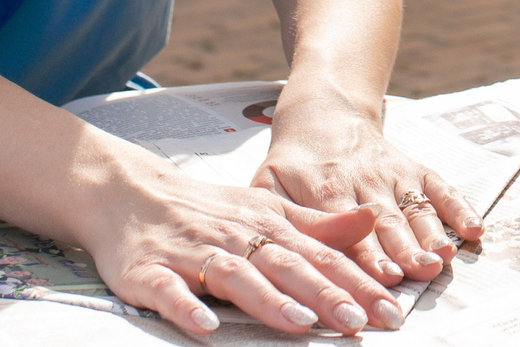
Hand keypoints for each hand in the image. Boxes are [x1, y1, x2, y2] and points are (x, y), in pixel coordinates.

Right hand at [79, 160, 400, 337]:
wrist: (128, 191)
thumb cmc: (207, 209)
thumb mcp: (267, 209)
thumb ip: (317, 224)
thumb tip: (371, 223)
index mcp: (268, 225)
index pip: (321, 256)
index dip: (357, 282)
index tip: (391, 308)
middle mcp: (237, 238)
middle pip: (287, 266)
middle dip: (325, 295)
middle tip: (359, 322)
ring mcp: (194, 254)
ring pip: (236, 277)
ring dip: (268, 300)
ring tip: (300, 323)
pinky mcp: (150, 271)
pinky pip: (169, 291)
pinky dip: (186, 307)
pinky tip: (205, 328)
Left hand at [254, 94, 480, 287]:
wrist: (324, 113)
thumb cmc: (294, 162)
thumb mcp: (269, 182)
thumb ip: (275, 214)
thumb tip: (276, 249)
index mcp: (326, 189)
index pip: (348, 228)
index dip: (367, 253)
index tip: (383, 277)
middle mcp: (364, 182)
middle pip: (387, 222)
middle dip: (405, 250)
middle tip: (420, 273)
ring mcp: (392, 174)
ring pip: (415, 208)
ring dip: (431, 234)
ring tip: (444, 257)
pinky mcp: (413, 168)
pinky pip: (440, 187)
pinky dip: (459, 206)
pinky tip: (474, 228)